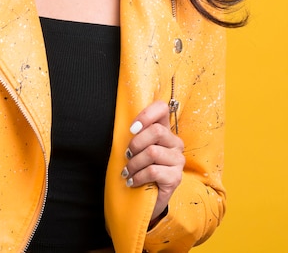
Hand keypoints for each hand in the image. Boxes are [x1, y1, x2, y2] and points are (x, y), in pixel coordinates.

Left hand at [123, 100, 184, 225]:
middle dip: (136, 143)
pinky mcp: (176, 178)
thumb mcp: (136, 148)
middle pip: (156, 131)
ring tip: (128, 171)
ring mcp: (178, 160)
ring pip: (153, 152)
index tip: (132, 129)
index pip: (162, 108)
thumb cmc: (139, 167)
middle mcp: (175, 143)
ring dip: (134, 163)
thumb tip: (127, 127)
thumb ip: (135, 134)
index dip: (146, 115)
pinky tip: (132, 181)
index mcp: (165, 130)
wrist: (147, 198)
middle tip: (127, 155)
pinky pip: (153, 171)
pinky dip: (138, 176)